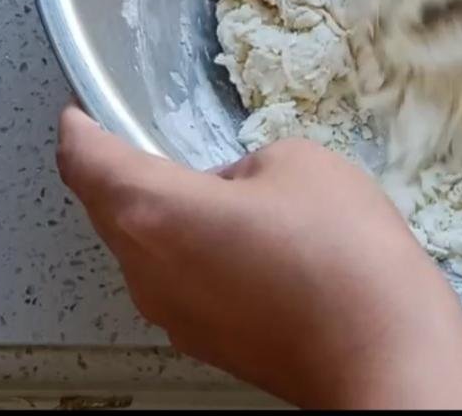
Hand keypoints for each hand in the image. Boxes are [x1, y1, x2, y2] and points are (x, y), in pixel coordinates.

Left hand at [57, 105, 461, 408]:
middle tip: (148, 142)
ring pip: (146, 250)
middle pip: (111, 211)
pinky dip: (194, 252)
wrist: (383, 347)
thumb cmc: (337, 247)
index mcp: (155, 215)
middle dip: (124, 173)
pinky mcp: (210, 344)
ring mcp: (177, 318)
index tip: (78, 115)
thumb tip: (237, 191)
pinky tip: (244, 239)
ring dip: (165, 215)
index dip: (79, 131)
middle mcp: (149, 274)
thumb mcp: (296, 161)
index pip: (88, 164)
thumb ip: (247, 164)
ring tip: (214, 190)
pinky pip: (181, 282)